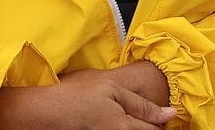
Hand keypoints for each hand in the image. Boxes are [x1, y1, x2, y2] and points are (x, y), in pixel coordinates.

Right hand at [0, 67, 174, 129]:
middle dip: (147, 125)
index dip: (159, 120)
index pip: (155, 129)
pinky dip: (120, 126)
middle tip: (135, 113)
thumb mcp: (111, 89)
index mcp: (126, 127)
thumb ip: (141, 104)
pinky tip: (110, 120)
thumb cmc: (76, 96)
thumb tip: (170, 114)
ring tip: (118, 115)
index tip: (160, 113)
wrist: (45, 111)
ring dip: (133, 126)